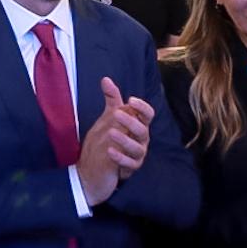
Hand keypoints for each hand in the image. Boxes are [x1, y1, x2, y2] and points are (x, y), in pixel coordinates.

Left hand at [76, 77, 152, 204]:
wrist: (99, 164)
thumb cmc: (110, 137)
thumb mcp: (110, 117)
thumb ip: (111, 99)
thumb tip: (105, 79)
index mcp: (139, 125)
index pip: (147, 115)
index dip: (142, 107)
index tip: (131, 100)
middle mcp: (141, 140)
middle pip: (143, 130)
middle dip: (131, 121)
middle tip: (116, 113)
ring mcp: (137, 155)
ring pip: (137, 148)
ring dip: (124, 140)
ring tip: (110, 132)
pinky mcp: (129, 168)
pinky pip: (129, 164)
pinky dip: (120, 158)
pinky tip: (109, 151)